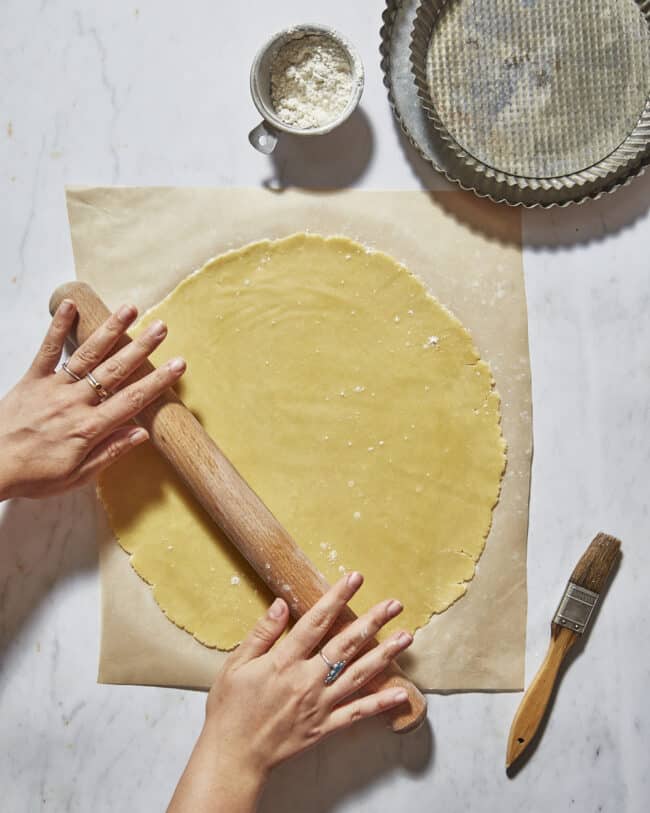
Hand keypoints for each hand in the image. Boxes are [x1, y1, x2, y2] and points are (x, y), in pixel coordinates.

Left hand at [0, 298, 185, 499]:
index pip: (132, 401)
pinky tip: (70, 305)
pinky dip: (58, 326)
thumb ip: (110, 452)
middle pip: (115, 371)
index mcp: (89, 428)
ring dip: (110, 330)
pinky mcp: (32, 379)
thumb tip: (141, 434)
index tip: (178, 365)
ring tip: (130, 310)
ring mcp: (53, 387)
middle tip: (162, 327)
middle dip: (141, 347)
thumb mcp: (77, 476)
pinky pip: (47, 349)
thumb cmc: (33, 475)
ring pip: (88, 355)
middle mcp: (75, 403)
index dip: (158, 381)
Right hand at [168, 573, 412, 812]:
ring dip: (385, 654)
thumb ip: (262, 633)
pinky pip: (358, 712)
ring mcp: (320, 704)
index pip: (316, 622)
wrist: (233, 755)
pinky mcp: (325, 726)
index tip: (354, 578)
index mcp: (284, 661)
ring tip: (406, 637)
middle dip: (372, 621)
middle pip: (346, 644)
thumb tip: (281, 603)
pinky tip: (402, 693)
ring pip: (359, 675)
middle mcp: (307, 680)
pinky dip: (381, 703)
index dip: (336, 598)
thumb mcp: (236, 665)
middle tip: (394, 604)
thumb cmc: (230, 708)